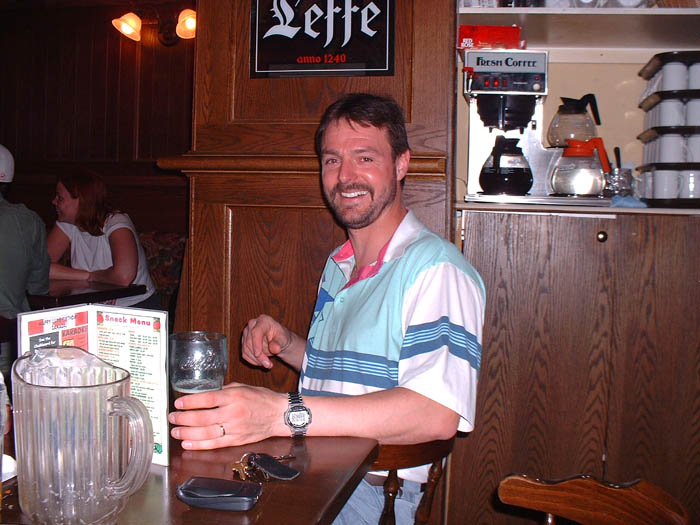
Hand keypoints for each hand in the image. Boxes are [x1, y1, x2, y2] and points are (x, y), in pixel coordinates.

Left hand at [168, 382, 286, 449]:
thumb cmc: (261, 399)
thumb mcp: (242, 387)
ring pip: (205, 433)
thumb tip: (204, 395)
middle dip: (183, 418)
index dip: (190, 402)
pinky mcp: (236, 440)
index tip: (178, 403)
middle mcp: (233, 412)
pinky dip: (199, 445)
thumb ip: (223, 391)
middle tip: (172, 417)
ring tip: (175, 432)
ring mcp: (235, 428)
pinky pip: (215, 444)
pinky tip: (188, 443)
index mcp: (234, 396)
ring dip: (187, 433)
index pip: (207, 399)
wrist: (279, 414)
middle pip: (202, 418)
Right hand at [241, 314, 292, 368]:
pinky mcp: (243, 342)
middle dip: (259, 356)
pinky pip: (244, 354)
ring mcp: (246, 333)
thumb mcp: (283, 340)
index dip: (256, 344)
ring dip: (256, 360)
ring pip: (246, 349)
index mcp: (263, 321)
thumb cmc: (281, 337)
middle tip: (269, 365)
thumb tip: (275, 348)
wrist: (278, 340)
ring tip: (267, 364)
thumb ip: (278, 343)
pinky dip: (252, 360)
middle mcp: (252, 324)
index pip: (256, 332)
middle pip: (249, 342)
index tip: (258, 355)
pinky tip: (261, 362)